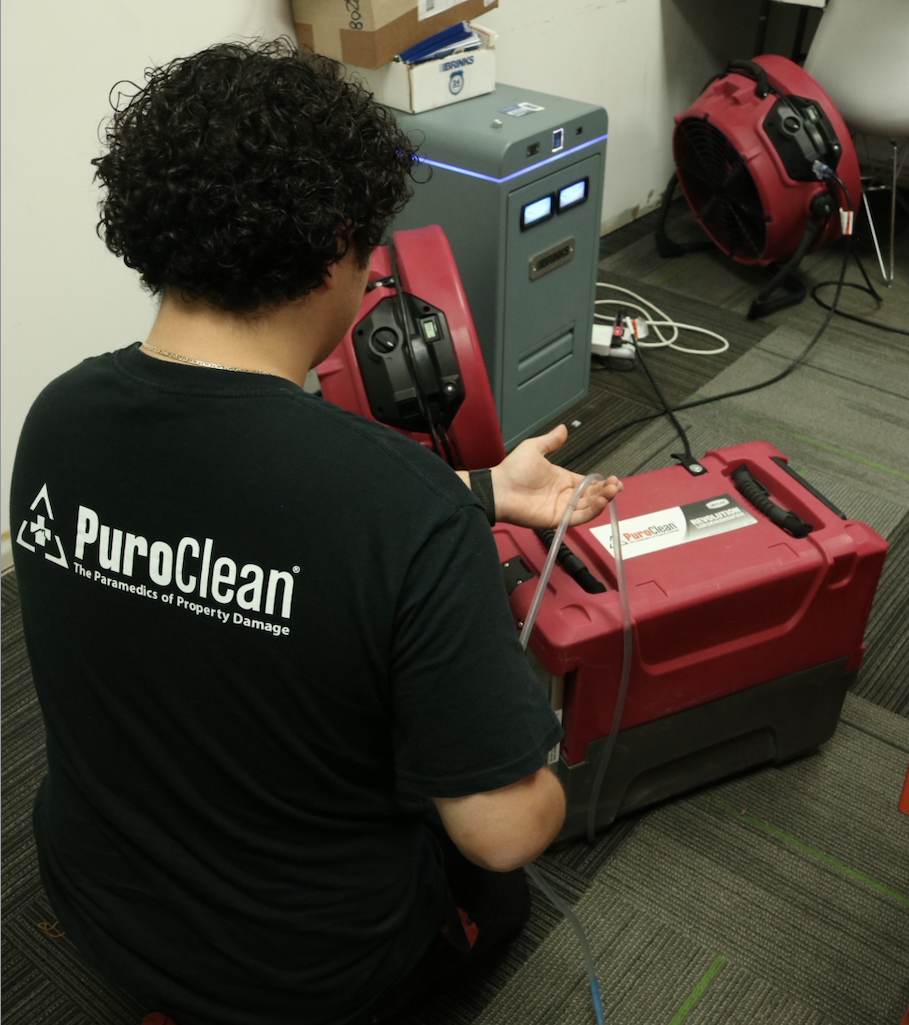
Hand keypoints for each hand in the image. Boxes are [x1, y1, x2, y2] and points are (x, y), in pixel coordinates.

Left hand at [489, 425, 621, 528]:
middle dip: (606, 490)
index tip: (613, 478)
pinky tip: (600, 501)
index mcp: (562, 479)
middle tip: (615, 484)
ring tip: (612, 490)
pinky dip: (592, 511)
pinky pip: (578, 517)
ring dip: (603, 500)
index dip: (601, 482)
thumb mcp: (534, 448)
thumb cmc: (512, 470)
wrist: (498, 488)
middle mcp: (564, 495)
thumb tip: (563, 428)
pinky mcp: (556, 519)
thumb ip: (551, 441)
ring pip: (589, 507)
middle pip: (592, 495)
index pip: (588, 483)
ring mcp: (561, 508)